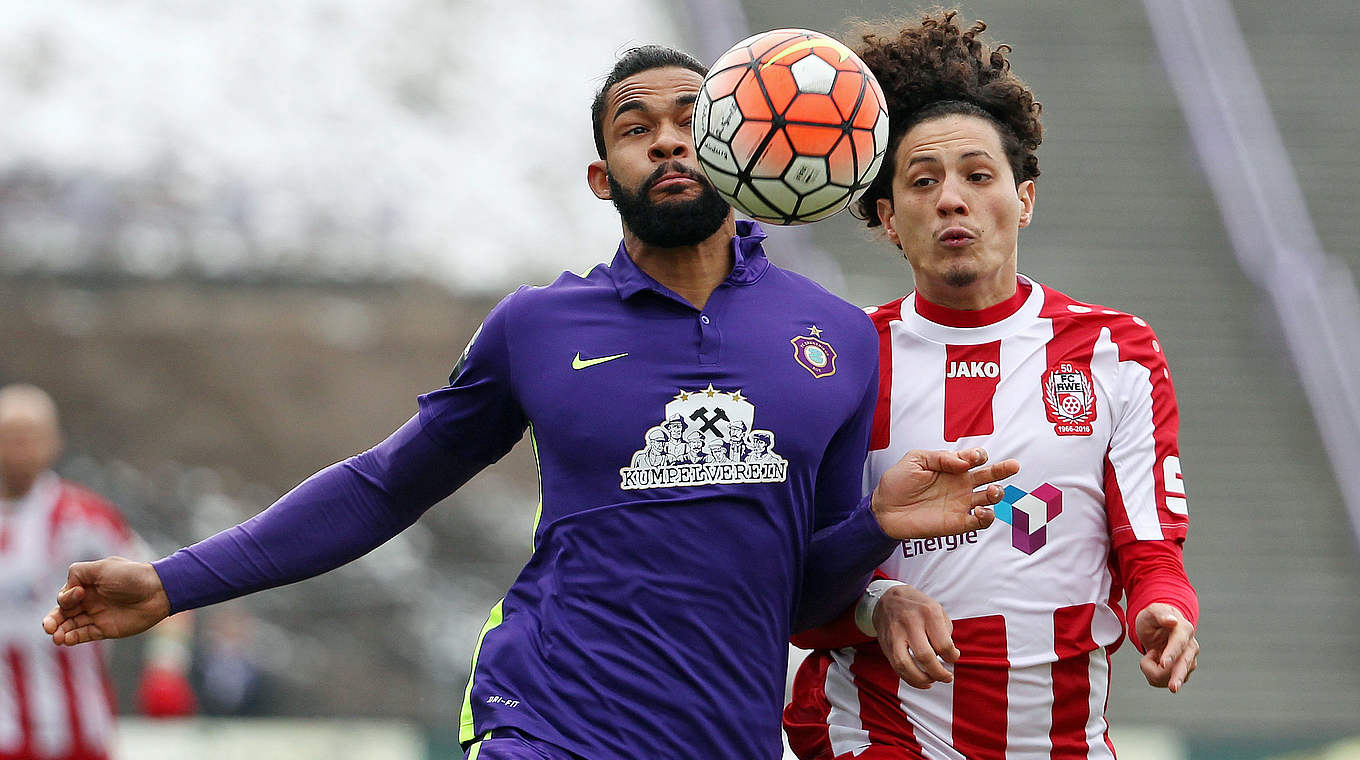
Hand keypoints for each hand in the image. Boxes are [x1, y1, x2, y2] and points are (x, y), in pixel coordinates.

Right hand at [42, 557, 171, 645]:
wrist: (158, 591)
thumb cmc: (131, 576)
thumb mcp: (103, 568)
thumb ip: (79, 573)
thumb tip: (68, 588)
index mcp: (88, 584)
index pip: (65, 595)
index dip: (66, 597)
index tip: (79, 594)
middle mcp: (90, 600)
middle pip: (63, 613)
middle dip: (53, 619)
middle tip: (48, 626)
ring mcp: (97, 615)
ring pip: (70, 626)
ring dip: (60, 631)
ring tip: (55, 636)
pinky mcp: (105, 629)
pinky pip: (84, 635)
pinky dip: (73, 638)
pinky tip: (66, 639)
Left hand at [871, 448, 1018, 539]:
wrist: (884, 509)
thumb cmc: (897, 482)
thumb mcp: (915, 459)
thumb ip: (940, 457)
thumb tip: (964, 462)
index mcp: (952, 467)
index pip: (975, 459)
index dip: (978, 455)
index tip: (972, 457)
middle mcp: (960, 485)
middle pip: (989, 476)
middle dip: (1003, 470)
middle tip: (1013, 466)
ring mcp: (961, 504)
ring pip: (990, 498)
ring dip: (997, 493)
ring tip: (993, 490)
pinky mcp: (957, 523)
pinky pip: (980, 522)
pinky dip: (987, 516)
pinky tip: (980, 510)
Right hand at [873, 585, 957, 688]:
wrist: (888, 598)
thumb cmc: (918, 607)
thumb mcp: (937, 610)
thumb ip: (945, 633)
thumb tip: (948, 658)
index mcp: (928, 612)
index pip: (943, 644)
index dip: (952, 657)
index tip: (953, 657)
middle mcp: (909, 623)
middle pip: (924, 656)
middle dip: (939, 673)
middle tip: (947, 677)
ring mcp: (895, 634)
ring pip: (905, 665)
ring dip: (922, 680)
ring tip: (932, 681)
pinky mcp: (886, 645)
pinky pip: (896, 667)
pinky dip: (910, 679)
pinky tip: (921, 681)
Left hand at [1134, 603, 1197, 692]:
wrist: (1159, 628)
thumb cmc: (1155, 618)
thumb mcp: (1152, 611)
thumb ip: (1161, 614)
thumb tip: (1172, 621)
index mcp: (1185, 629)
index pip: (1179, 643)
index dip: (1171, 653)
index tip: (1164, 663)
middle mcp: (1191, 646)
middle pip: (1184, 664)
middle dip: (1177, 676)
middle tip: (1173, 688)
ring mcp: (1189, 660)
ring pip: (1172, 675)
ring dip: (1153, 671)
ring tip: (1150, 654)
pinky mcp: (1183, 672)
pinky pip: (1165, 681)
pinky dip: (1153, 675)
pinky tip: (1155, 663)